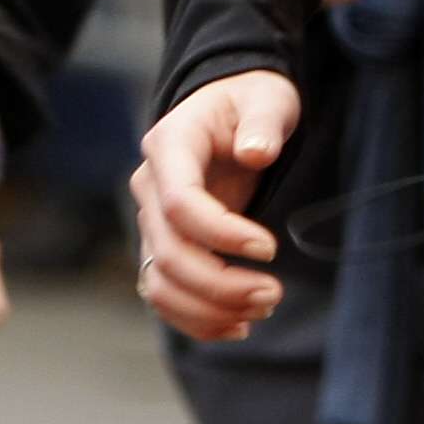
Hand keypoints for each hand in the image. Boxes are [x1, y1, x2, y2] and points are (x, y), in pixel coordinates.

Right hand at [131, 70, 299, 342]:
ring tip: (263, 309)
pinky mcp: (164, 243)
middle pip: (168, 253)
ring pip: (160, 283)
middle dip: (219, 284)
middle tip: (273, 294)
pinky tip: (238, 326)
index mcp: (170, 145)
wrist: (233, 106)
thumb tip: (256, 154)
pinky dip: (196, 317)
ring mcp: (151, 219)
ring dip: (208, 308)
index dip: (220, 234)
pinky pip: (166, 292)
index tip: (269, 248)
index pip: (180, 204)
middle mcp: (150, 187)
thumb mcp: (268, 97)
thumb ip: (262, 122)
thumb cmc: (253, 98)